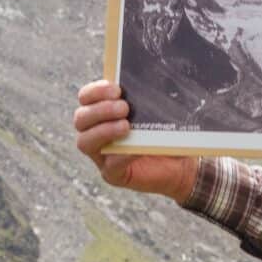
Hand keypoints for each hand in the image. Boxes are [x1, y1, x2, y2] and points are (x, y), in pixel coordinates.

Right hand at [74, 81, 199, 201]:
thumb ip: (145, 98)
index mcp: (102, 111)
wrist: (181, 162)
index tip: (116, 89)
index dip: (95, 91)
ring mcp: (101, 155)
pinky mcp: (113, 174)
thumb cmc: (166, 131)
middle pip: (80, 119)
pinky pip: (110, 165)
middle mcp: (95, 132)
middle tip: (124, 107)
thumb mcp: (156, 111)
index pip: (85, 98)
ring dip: (104, 131)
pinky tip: (136, 149)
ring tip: (126, 126)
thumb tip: (144, 86)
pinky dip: (122, 155)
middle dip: (100, 110)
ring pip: (85, 142)